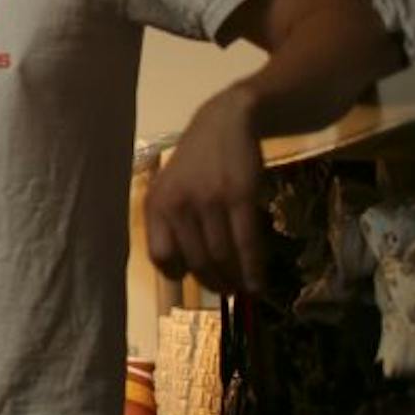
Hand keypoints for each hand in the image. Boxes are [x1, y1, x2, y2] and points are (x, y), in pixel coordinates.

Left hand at [145, 87, 265, 295]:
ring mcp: (209, 200)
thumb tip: (182, 270)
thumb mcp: (170, 188)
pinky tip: (258, 282)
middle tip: (227, 291)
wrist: (226, 122)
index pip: (160, 256)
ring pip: (222, 255)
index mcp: (155, 206)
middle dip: (214, 282)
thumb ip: (171, 223)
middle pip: (196, 261)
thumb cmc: (197, 162)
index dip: (177, 274)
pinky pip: (246, 242)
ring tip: (243, 289)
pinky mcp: (239, 196)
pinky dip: (253, 268)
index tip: (192, 279)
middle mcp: (178, 205)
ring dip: (235, 279)